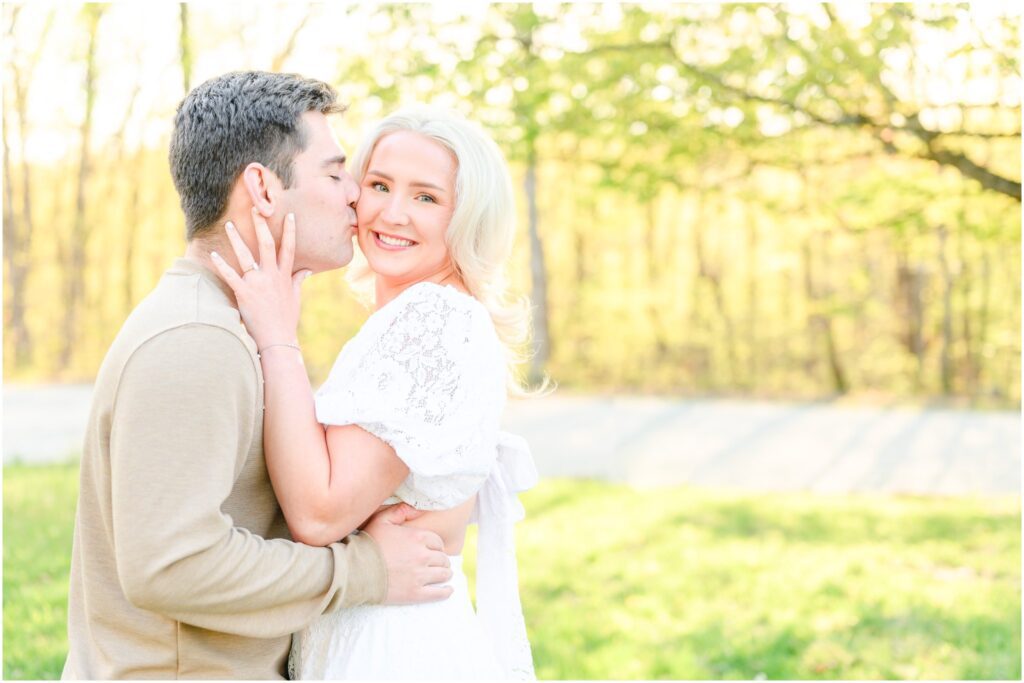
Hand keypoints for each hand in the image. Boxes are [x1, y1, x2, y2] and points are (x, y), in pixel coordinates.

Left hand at [210, 208, 309, 348]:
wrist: (277, 339)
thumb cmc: (286, 320)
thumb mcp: (295, 298)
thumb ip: (298, 281)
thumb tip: (307, 270)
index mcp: (284, 276)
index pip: (289, 249)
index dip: (290, 231)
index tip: (289, 215)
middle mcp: (272, 276)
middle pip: (267, 245)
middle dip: (261, 226)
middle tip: (255, 209)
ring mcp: (258, 284)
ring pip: (246, 256)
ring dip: (236, 239)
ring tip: (228, 225)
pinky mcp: (245, 293)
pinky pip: (230, 276)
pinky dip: (221, 265)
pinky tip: (212, 255)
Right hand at [362, 503, 453, 604]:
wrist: (356, 571)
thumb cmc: (368, 545)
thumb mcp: (381, 520)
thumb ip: (399, 511)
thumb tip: (415, 508)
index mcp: (418, 537)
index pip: (438, 542)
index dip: (437, 546)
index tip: (434, 550)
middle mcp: (423, 556)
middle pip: (443, 558)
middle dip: (442, 560)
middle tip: (439, 563)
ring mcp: (420, 575)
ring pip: (443, 574)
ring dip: (445, 573)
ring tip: (444, 575)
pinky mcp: (416, 593)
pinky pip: (438, 593)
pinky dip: (446, 592)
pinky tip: (448, 590)